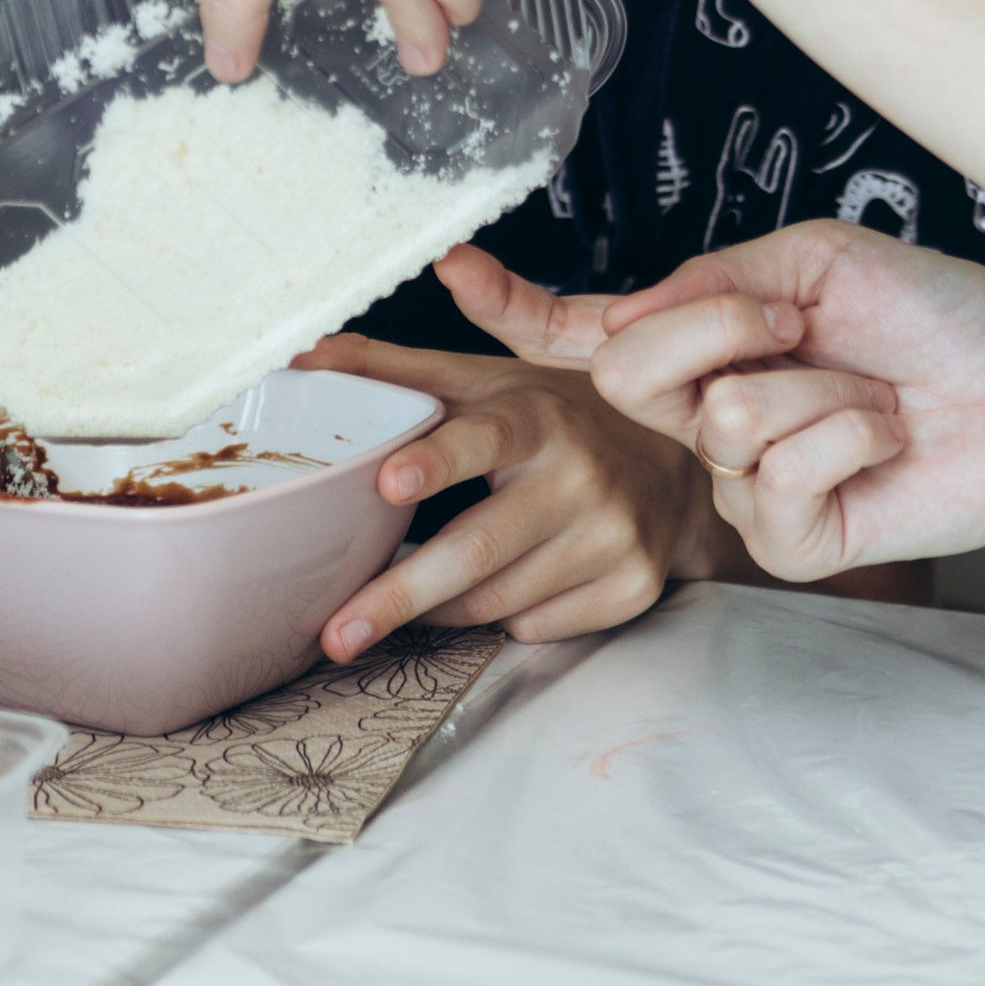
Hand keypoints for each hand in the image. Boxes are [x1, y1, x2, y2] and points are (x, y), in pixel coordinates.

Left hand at [292, 332, 733, 649]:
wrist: (677, 462)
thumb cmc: (561, 416)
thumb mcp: (491, 379)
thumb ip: (400, 368)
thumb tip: (307, 354)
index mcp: (539, 417)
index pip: (483, 439)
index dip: (437, 461)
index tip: (390, 480)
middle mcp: (582, 479)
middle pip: (478, 550)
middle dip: (400, 594)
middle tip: (338, 631)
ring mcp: (613, 538)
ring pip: (497, 601)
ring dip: (440, 609)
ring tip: (409, 600)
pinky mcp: (631, 588)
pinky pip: (535, 627)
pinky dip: (502, 619)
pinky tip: (501, 589)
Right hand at [473, 224, 984, 647]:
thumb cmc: (940, 320)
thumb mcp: (823, 259)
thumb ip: (717, 278)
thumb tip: (627, 318)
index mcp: (712, 337)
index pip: (594, 333)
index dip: (522, 307)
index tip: (454, 271)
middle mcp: (711, 410)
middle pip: (633, 373)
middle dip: (722, 326)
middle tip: (800, 324)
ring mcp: (744, 481)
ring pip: (724, 421)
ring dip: (822, 387)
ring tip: (875, 393)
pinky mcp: (787, 539)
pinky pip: (774, 480)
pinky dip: (847, 436)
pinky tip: (885, 436)